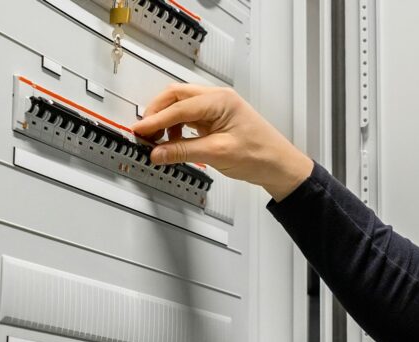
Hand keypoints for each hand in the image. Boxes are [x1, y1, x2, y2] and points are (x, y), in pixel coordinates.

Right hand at [131, 84, 313, 201]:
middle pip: (176, 98)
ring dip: (165, 122)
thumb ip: (183, 152)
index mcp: (220, 100)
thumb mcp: (218, 153)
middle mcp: (217, 99)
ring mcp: (216, 109)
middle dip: (156, 114)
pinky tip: (173, 143)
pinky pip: (188, 120)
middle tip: (143, 133)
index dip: (155, 119)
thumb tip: (158, 153)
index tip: (139, 130)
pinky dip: (176, 130)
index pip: (179, 106)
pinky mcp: (215, 121)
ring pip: (180, 108)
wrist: (279, 166)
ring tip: (157, 142)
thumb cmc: (260, 155)